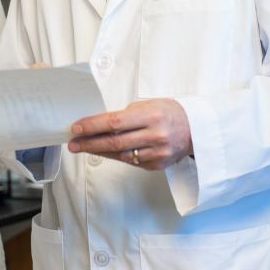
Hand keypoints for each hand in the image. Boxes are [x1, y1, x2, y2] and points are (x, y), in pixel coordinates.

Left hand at [68, 99, 192, 169]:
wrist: (196, 129)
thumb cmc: (170, 113)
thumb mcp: (150, 105)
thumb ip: (127, 115)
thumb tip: (101, 123)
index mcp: (151, 116)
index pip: (114, 122)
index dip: (92, 126)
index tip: (77, 128)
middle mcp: (155, 135)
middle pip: (114, 142)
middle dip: (89, 143)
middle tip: (73, 143)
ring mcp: (157, 153)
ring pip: (120, 155)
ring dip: (99, 151)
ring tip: (84, 147)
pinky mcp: (157, 165)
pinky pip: (131, 162)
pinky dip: (116, 156)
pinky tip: (105, 152)